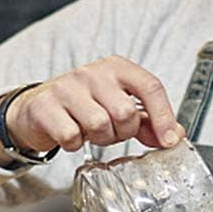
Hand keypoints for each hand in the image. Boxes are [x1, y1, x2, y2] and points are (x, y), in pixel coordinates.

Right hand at [0, 56, 184, 159]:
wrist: (37, 108)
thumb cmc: (84, 106)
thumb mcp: (118, 107)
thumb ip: (148, 120)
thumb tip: (175, 135)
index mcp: (117, 67)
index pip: (150, 86)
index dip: (164, 117)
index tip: (168, 141)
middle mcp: (92, 72)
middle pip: (125, 113)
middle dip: (123, 132)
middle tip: (112, 132)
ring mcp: (67, 87)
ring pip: (99, 125)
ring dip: (100, 139)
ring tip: (91, 133)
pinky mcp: (45, 106)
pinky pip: (72, 136)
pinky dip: (74, 144)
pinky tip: (71, 135)